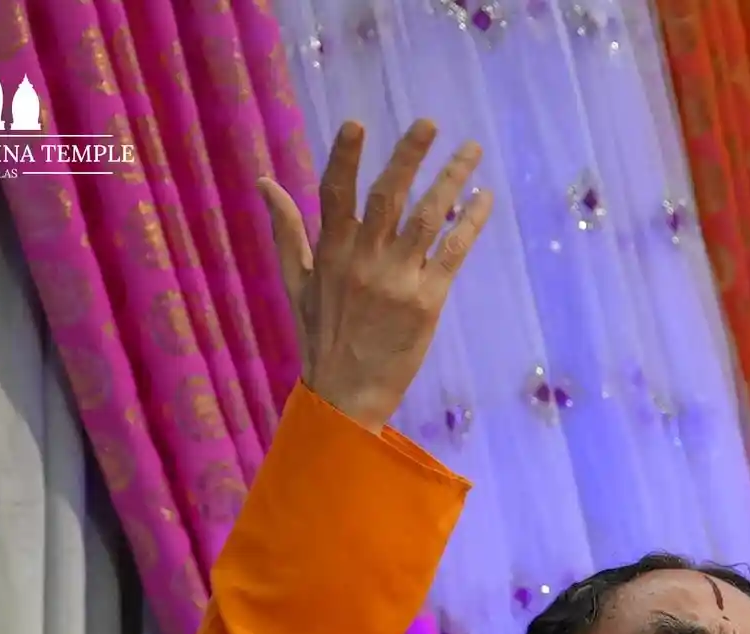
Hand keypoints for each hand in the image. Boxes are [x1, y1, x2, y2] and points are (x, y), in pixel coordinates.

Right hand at [259, 118, 493, 431]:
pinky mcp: (427, 302)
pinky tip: (484, 199)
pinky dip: (470, 223)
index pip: (335, 194)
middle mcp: (365, 261)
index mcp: (331, 253)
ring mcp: (398, 281)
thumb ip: (287, 231)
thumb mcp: (297, 284)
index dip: (345, 158)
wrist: (349, 395)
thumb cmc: (322, 339)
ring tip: (472, 150)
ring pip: (428, 218)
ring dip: (452, 181)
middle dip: (410, 156)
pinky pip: (452, 253)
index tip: (357, 124)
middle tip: (429, 122)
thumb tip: (265, 181)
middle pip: (389, 197)